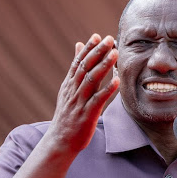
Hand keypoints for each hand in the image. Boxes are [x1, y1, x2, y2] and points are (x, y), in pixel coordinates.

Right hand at [46, 33, 118, 154]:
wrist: (60, 141)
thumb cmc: (68, 115)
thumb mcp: (68, 90)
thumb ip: (76, 68)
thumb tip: (79, 45)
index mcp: (69, 84)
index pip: (78, 62)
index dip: (88, 49)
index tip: (98, 36)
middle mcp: (73, 91)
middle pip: (85, 67)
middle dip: (97, 52)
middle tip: (109, 39)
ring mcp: (79, 102)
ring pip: (91, 80)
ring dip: (103, 66)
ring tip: (115, 54)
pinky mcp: (87, 115)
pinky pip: (98, 100)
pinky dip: (107, 90)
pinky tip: (116, 81)